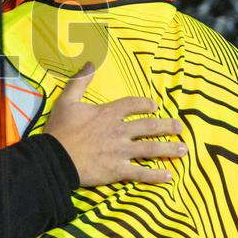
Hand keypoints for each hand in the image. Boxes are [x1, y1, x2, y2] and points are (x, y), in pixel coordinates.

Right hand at [44, 64, 185, 186]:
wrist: (54, 158)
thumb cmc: (60, 130)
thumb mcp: (66, 101)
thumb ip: (79, 81)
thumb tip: (89, 62)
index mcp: (108, 114)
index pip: (133, 104)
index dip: (146, 104)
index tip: (155, 106)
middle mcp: (119, 131)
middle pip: (149, 127)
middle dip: (167, 126)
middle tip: (180, 127)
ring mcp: (120, 151)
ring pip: (151, 149)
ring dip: (169, 149)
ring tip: (184, 149)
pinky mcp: (118, 170)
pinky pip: (141, 173)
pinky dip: (156, 175)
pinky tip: (169, 175)